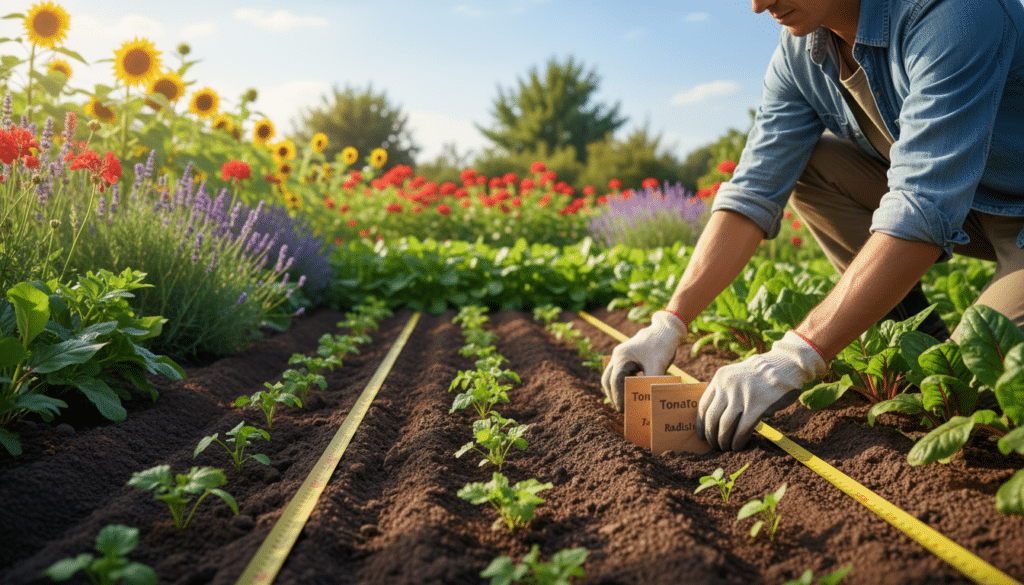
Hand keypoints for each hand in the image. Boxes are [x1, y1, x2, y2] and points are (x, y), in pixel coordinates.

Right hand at [600, 311, 686, 411]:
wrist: (667, 329)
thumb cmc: (662, 345)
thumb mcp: (658, 365)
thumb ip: (652, 382)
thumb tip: (650, 400)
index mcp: (622, 356)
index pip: (615, 381)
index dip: (618, 397)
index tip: (624, 410)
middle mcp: (618, 356)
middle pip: (608, 380)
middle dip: (614, 396)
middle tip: (623, 410)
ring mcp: (622, 356)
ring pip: (612, 377)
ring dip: (616, 391)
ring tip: (626, 404)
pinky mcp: (628, 357)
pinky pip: (620, 373)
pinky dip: (623, 384)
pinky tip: (633, 393)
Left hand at [697, 330, 825, 450]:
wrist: (786, 363)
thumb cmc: (761, 375)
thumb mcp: (737, 376)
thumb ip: (726, 392)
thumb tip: (715, 420)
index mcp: (720, 378)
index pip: (703, 405)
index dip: (701, 424)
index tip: (701, 436)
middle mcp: (727, 385)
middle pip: (712, 417)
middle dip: (711, 435)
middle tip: (715, 446)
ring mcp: (742, 395)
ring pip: (725, 425)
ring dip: (724, 440)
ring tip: (726, 448)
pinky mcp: (757, 405)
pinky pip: (742, 428)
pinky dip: (738, 440)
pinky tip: (738, 446)